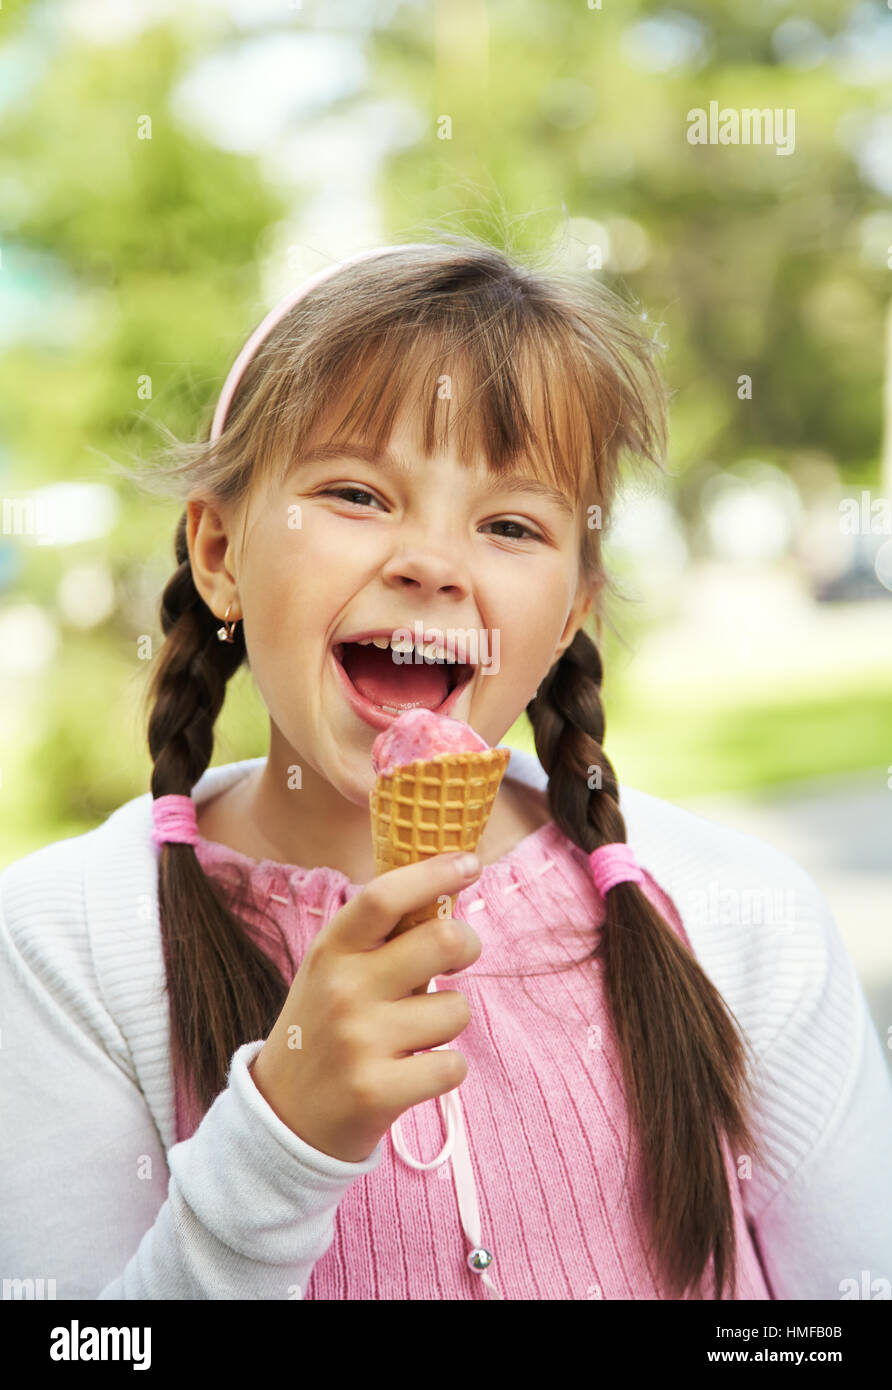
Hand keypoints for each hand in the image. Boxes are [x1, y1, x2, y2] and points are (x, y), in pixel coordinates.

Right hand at [249, 851, 483, 1161]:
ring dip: (449, 1021)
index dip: (433, 873)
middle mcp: (343, 990)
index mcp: (331, 950)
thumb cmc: (323, 1029)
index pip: (384, 896)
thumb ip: (379, 937)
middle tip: (459, 959)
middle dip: (468, 944)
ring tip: (413, 1034)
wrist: (283, 1119)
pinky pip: (454, 1064)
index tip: (468, 863)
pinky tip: (414, 1072)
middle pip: (442, 940)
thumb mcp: (332, 971)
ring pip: (457, 1009)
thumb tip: (445, 887)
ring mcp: (360, 1042)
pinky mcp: (378, 1092)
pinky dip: (446, 1068)